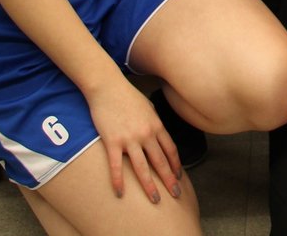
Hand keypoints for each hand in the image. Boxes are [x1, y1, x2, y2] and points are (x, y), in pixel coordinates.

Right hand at [83, 76, 182, 203]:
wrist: (107, 86)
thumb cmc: (127, 95)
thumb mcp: (148, 106)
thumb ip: (154, 121)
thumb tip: (157, 131)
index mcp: (156, 125)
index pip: (171, 150)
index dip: (176, 165)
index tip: (179, 177)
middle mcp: (146, 134)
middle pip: (161, 161)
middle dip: (169, 180)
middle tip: (175, 195)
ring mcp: (130, 139)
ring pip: (143, 167)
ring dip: (150, 186)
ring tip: (155, 200)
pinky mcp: (113, 141)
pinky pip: (117, 166)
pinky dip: (119, 181)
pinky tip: (120, 193)